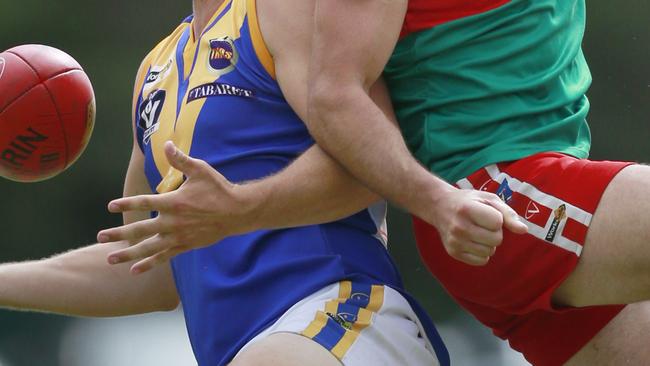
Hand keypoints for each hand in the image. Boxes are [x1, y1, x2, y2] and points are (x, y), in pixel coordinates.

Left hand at [97, 141, 255, 273]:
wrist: (237, 212)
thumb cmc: (218, 189)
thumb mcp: (200, 170)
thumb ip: (181, 160)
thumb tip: (166, 144)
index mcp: (174, 202)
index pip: (144, 202)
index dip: (126, 203)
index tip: (110, 206)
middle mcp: (173, 222)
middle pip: (140, 229)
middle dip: (118, 233)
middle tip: (100, 236)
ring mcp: (178, 236)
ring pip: (148, 248)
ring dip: (128, 253)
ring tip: (110, 258)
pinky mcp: (185, 246)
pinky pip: (163, 257)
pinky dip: (149, 263)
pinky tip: (134, 270)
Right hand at [427, 188, 527, 265]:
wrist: (439, 206)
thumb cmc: (468, 201)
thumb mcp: (488, 199)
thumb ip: (508, 214)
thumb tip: (523, 230)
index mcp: (467, 209)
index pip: (497, 223)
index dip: (497, 218)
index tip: (487, 214)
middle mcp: (459, 227)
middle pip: (496, 240)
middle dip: (495, 233)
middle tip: (483, 225)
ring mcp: (455, 241)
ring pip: (489, 252)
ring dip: (489, 244)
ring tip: (478, 233)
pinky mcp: (453, 252)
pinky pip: (481, 261)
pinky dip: (482, 253)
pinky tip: (473, 242)